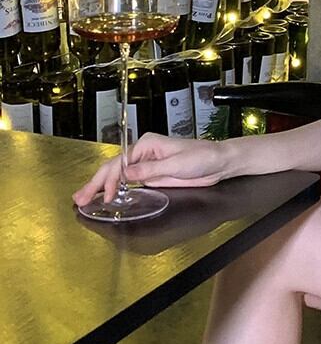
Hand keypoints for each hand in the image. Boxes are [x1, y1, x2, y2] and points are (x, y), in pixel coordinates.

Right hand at [72, 134, 229, 206]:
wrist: (218, 163)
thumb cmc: (202, 157)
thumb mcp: (176, 164)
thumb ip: (150, 170)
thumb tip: (126, 175)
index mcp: (147, 145)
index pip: (120, 163)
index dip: (107, 179)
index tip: (101, 194)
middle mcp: (144, 153)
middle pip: (114, 168)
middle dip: (96, 183)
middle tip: (80, 198)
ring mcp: (147, 165)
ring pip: (118, 176)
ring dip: (102, 187)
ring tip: (85, 199)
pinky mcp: (153, 175)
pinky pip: (129, 183)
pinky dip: (116, 190)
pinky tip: (106, 197)